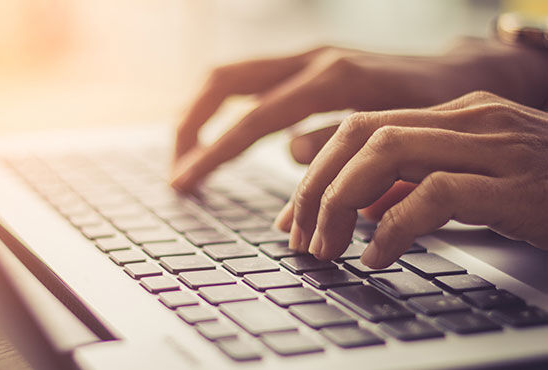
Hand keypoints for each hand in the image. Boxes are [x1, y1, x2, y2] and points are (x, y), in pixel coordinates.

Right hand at [170, 38, 547, 190]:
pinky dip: (227, 110)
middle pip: (225, 81)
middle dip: (191, 124)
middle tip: (177, 167)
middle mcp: (312, 59)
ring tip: (188, 155)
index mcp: (333, 79)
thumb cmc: (437, 109)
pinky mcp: (307, 65)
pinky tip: (222, 138)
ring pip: (232, 76)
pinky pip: (252, 82)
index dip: (214, 153)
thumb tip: (290, 153)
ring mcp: (307, 57)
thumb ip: (342, 143)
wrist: (462, 73)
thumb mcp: (399, 134)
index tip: (184, 182)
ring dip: (202, 114)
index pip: (254, 118)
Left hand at [274, 91, 547, 268]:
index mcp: (455, 113)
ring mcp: (495, 146)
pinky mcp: (516, 185)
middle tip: (300, 237)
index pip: (361, 127)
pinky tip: (377, 258)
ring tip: (327, 247)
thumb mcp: (475, 184)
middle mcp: (470, 118)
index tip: (294, 216)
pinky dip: (394, 227)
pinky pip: (434, 195)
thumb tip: (361, 208)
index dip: (316, 171)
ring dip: (341, 203)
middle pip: (361, 135)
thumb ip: (417, 186)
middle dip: (317, 187)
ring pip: (386, 153)